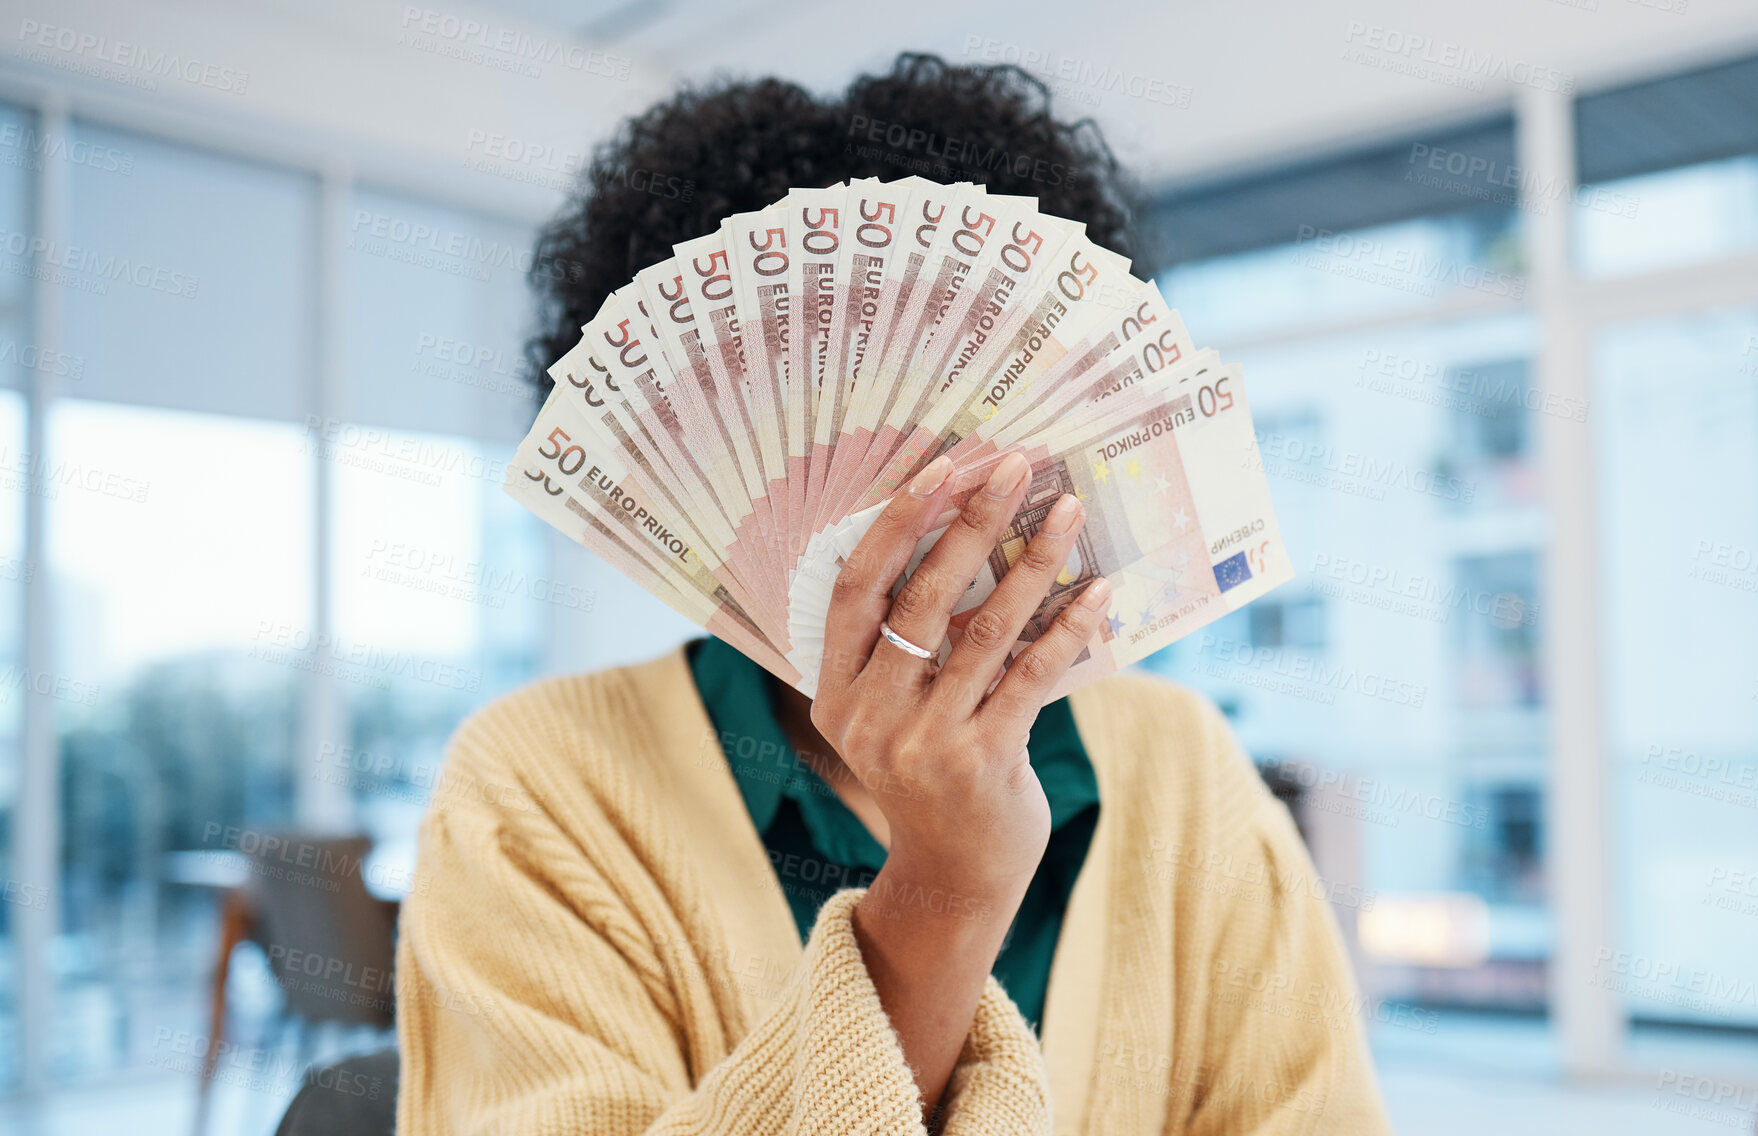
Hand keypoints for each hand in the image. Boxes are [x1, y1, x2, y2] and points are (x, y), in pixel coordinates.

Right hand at [811, 449, 1110, 1119]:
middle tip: (1011, 465)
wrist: (955, 875)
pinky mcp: (983, 763)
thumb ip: (900, 648)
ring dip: (1032, 562)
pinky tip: (1098, 591)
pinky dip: (1068, 629)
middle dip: (969, 522)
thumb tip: (958, 537)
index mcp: (836, 693)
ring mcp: (925, 743)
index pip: (855, 590)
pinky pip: (1032, 677)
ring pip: (984, 631)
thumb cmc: (929, 774)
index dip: (895, 523)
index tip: (942, 467)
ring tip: (1067, 509)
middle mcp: (870, 716)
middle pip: (919, 597)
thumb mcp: (888, 714)